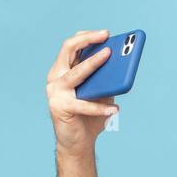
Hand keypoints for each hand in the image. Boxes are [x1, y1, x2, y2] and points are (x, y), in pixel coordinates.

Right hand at [45, 29, 117, 155]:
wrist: (78, 143)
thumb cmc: (89, 117)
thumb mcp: (101, 94)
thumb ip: (106, 80)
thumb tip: (122, 64)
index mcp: (64, 70)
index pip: (71, 46)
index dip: (87, 36)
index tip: (105, 33)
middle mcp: (56, 77)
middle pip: (68, 49)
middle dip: (87, 39)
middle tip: (106, 36)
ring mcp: (55, 91)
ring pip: (75, 72)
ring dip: (92, 63)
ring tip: (110, 57)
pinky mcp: (59, 107)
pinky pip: (82, 104)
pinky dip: (99, 107)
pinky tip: (114, 109)